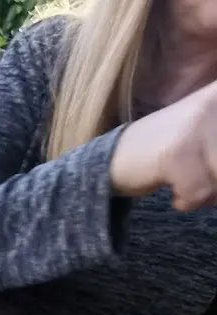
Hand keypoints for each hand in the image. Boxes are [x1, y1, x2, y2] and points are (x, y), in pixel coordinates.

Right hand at [110, 79, 216, 210]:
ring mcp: (197, 124)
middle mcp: (215, 101)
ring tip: (193, 187)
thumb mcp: (213, 138)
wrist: (118, 158)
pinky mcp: (177, 152)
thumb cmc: (175, 152)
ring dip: (211, 193)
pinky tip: (175, 192)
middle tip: (205, 183)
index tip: (209, 169)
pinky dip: (189, 201)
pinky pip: (201, 190)